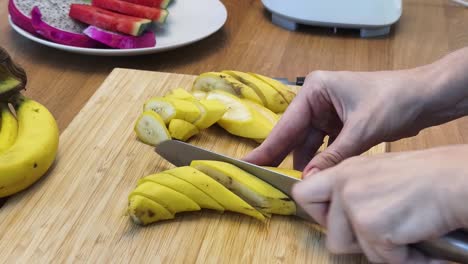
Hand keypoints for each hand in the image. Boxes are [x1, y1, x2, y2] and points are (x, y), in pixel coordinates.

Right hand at [244, 48, 467, 175]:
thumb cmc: (394, 101)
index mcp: (316, 90)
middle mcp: (317, 99)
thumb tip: (308, 179)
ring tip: (290, 183)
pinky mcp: (340, 124)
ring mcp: (328, 112)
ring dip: (305, 161)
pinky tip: (314, 175)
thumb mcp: (361, 130)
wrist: (426, 97)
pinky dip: (320, 160)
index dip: (268, 147)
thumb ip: (333, 156)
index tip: (248, 163)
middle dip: (282, 156)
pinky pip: (324, 145)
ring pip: (309, 142)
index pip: (287, 124)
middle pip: (294, 134)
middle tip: (261, 176)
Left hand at [292, 146, 467, 262]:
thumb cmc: (426, 178)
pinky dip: (404, 257)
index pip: (303, 193)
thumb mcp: (376, 173)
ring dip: (380, 250)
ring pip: (354, 250)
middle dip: (356, 241)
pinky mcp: (373, 226)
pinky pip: (382, 259)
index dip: (317, 213)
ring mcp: (356, 205)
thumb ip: (352, 190)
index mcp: (344, 171)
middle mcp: (344, 185)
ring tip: (402, 231)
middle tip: (382, 230)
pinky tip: (417, 239)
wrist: (455, 180)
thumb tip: (337, 215)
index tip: (334, 219)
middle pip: (331, 235)